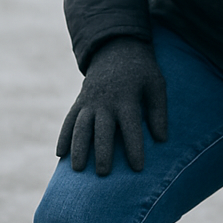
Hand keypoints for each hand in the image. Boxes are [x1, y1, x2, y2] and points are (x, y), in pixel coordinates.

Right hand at [57, 38, 167, 174]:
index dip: (134, 147)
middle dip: (102, 152)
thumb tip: (162, 139)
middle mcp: (105, 101)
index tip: (137, 168)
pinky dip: (63, 136)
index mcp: (126, 98)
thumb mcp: (156, 85)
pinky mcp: (80, 102)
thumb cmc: (142, 72)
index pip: (131, 126)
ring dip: (78, 148)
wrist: (116, 48)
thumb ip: (158, 112)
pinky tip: (60, 155)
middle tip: (103, 174)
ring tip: (77, 169)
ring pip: (81, 127)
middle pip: (102, 130)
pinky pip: (69, 120)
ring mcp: (89, 101)